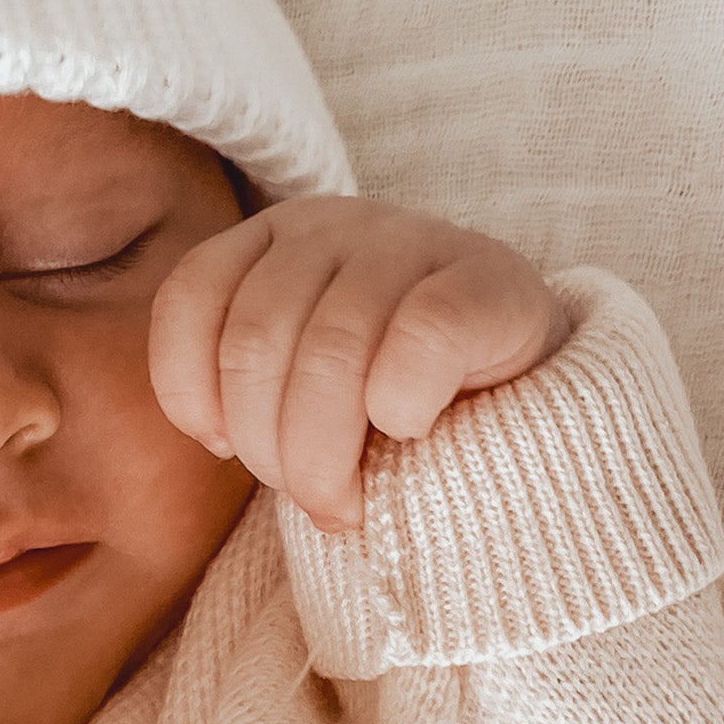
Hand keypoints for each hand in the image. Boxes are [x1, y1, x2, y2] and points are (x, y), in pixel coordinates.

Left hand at [148, 199, 566, 532]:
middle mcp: (336, 225)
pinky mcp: (488, 279)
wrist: (531, 392)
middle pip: (257, 341)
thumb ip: (251, 390)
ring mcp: (413, 240)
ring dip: (326, 453)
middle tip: (311, 496)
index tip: (223, 447)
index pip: (192, 297)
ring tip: (349, 499)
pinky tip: (411, 430)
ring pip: (331, 351)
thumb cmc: (396, 402)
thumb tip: (217, 439)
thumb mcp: (303, 388)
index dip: (192, 390)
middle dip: (270, 448)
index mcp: (276, 242)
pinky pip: (418, 342)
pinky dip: (402, 407)